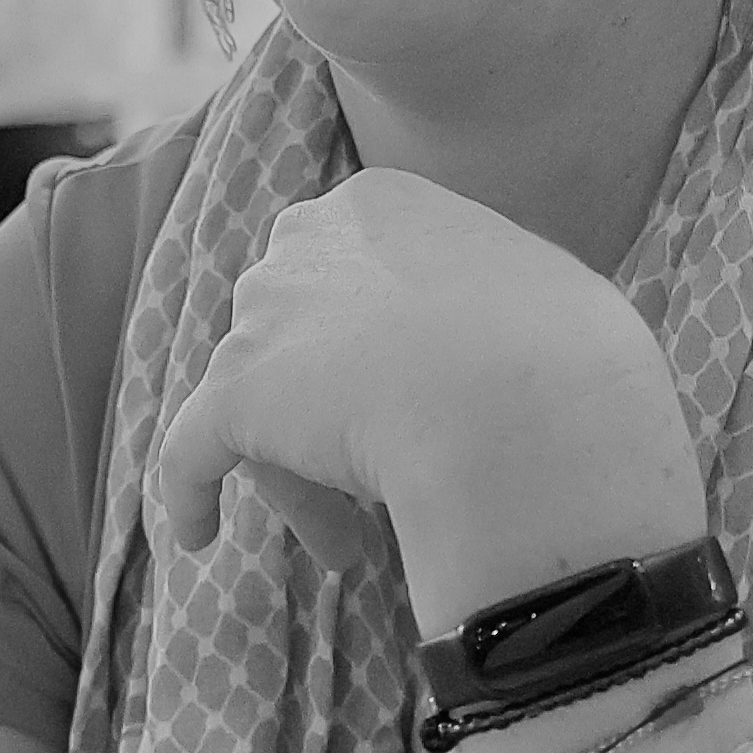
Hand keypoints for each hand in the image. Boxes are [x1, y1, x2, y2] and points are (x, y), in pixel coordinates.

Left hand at [157, 168, 706, 634]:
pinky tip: (197, 536)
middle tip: (375, 487)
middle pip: (299, 339)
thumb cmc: (561, 349)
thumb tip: (493, 334)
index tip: (407, 405)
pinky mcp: (234, 392)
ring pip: (261, 403)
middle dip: (327, 411)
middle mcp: (306, 238)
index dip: (371, 352)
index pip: (349, 277)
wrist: (527, 400)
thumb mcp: (534, 284)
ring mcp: (265, 313)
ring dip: (298, 473)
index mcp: (377, 204)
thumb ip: (485, 294)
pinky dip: (190, 493)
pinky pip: (190, 450)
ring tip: (353, 548)